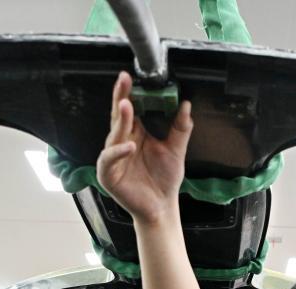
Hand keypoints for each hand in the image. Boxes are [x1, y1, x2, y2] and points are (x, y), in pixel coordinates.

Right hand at [96, 71, 193, 224]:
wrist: (162, 206)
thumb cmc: (165, 179)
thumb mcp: (176, 150)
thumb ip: (180, 128)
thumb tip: (186, 104)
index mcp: (135, 133)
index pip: (130, 109)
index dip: (128, 92)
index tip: (129, 76)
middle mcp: (122, 142)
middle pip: (118, 116)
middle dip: (120, 97)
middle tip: (124, 81)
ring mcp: (113, 158)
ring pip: (114, 135)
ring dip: (120, 121)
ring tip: (127, 106)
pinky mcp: (108, 174)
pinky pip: (109, 160)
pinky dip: (118, 152)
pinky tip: (130, 146)